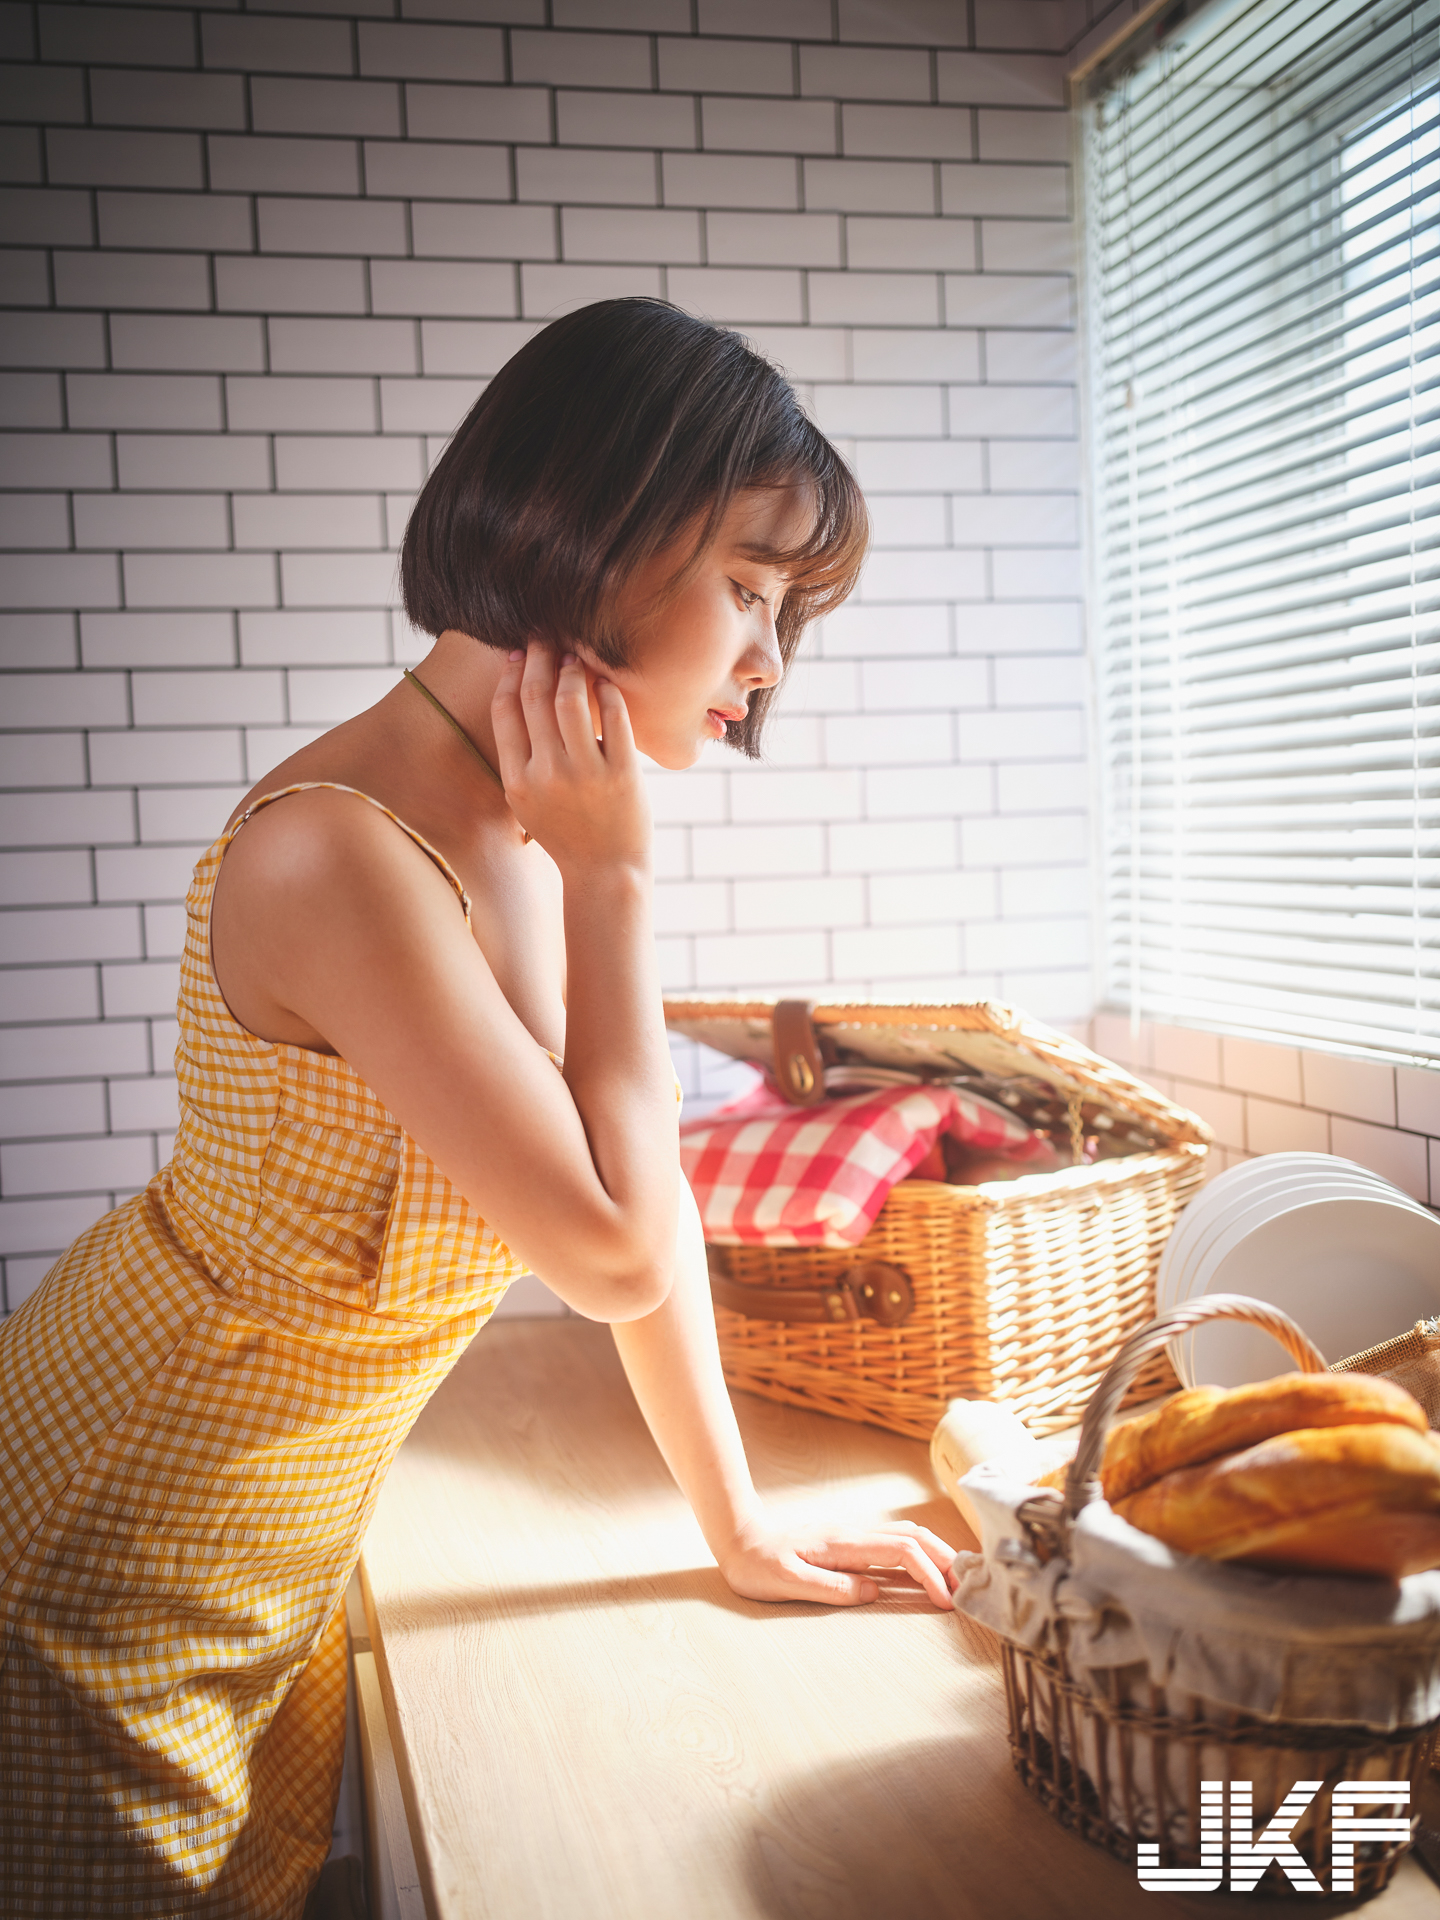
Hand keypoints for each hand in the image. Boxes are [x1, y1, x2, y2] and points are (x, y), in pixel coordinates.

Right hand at [490, 642, 651, 872]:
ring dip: (572, 670)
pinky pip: (614, 719)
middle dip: (538, 658)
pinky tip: (606, 682)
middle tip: (545, 638)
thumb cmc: (567, 834)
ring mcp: (584, 774)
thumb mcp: (527, 803)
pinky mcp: (621, 774)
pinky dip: (609, 692)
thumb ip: (520, 758)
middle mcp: (546, 774)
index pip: (505, 711)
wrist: (605, 873)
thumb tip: (517, 700)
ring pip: (570, 701)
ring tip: (575, 657)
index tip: (517, 652)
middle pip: (534, 697)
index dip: (509, 674)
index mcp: (517, 781)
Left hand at [716, 1511, 957, 1608]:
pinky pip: (892, 1545)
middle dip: (946, 1559)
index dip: (930, 1574)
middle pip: (913, 1536)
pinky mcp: (848, 1545)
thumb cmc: (757, 1565)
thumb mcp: (786, 1582)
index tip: (946, 1602)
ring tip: (956, 1580)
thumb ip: (830, 1587)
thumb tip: (872, 1592)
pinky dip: (917, 1555)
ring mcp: (852, 1537)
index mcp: (843, 1543)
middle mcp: (853, 1535)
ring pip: (906, 1536)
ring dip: (935, 1554)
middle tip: (968, 1589)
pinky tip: (924, 1572)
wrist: (738, 1539)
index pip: (901, 1552)